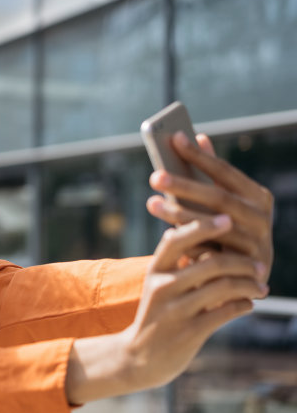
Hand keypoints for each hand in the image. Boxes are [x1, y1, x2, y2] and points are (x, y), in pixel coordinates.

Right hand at [65, 210, 266, 403]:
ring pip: (223, 287)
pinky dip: (244, 305)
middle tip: (260, 265)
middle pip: (211, 263)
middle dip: (243, 262)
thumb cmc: (157, 314)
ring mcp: (175, 311)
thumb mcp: (157, 284)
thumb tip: (188, 229)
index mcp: (155, 270)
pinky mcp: (189, 333)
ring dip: (250, 285)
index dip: (205, 226)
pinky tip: (249, 304)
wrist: (139, 356)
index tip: (229, 219)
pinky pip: (226, 312)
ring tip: (262, 287)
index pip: (178, 239)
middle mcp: (163, 287)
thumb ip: (174, 260)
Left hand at [146, 132, 273, 283]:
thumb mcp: (223, 202)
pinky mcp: (244, 267)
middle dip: (184, 185)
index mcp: (257, 196)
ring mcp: (256, 243)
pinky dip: (189, 243)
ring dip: (179, 214)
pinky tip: (168, 237)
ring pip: (213, 226)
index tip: (175, 137)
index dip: (200, 155)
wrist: (244, 276)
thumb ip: (211, 173)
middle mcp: (262, 217)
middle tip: (154, 177)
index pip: (224, 171)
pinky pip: (211, 253)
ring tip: (152, 203)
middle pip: (218, 197)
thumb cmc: (228, 229)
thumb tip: (197, 136)